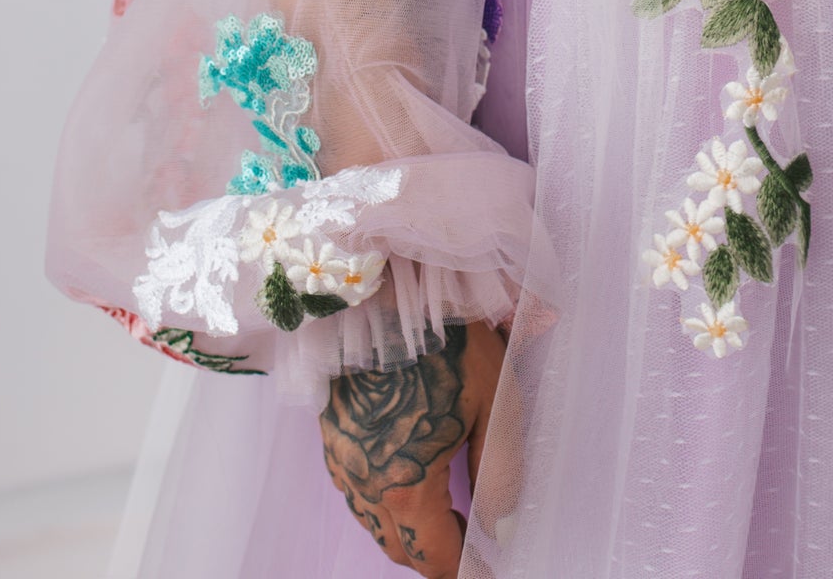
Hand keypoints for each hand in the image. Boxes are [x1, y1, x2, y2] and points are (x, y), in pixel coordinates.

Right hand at [319, 318, 507, 574]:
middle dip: (435, 554)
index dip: (464, 571)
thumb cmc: (444, 335)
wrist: (380, 282)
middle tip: (472, 546)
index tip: (487, 571)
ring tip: (447, 517)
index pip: (434, 557)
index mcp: (403, 485)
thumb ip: (500, 473)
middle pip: (399, 546)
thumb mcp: (493, 400)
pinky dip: (383, 502)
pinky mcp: (328, 433)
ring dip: (407, 529)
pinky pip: (355, 490)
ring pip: (372, 521)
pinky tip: (407, 480)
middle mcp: (361, 482)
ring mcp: (339, 458)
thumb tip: (504, 529)